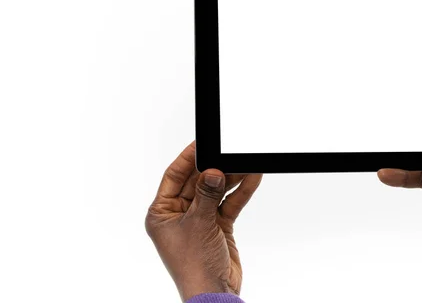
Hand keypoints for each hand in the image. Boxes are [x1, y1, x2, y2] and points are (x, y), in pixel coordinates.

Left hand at [145, 141, 261, 300]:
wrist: (214, 293)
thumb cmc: (194, 267)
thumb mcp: (199, 224)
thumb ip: (207, 194)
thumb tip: (213, 171)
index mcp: (162, 213)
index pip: (174, 176)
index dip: (188, 158)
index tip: (202, 142)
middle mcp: (179, 214)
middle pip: (198, 181)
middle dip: (215, 168)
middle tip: (229, 152)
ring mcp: (200, 220)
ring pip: (216, 191)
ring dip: (231, 178)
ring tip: (245, 163)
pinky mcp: (218, 226)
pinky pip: (229, 203)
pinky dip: (240, 192)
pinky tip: (252, 178)